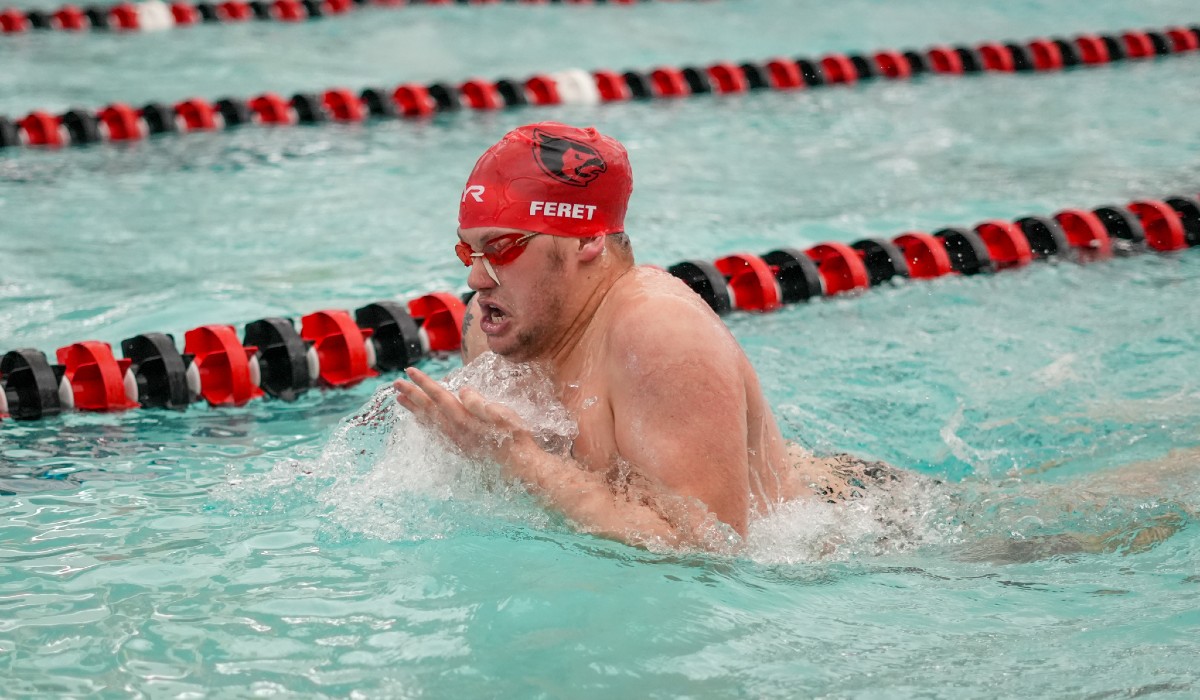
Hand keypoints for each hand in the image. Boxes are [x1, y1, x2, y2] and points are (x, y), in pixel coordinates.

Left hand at [393, 367, 534, 468]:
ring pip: (429, 421)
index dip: (424, 383)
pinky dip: (424, 424)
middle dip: (412, 394)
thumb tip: (462, 391)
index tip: (410, 372)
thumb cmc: (514, 437)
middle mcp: (455, 429)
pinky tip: (420, 421)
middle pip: (428, 409)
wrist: (519, 465)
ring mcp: (456, 440)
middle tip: (396, 383)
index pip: (439, 396)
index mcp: (464, 418)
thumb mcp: (502, 414)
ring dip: (414, 409)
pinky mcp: (460, 447)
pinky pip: (435, 432)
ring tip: (400, 400)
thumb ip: (479, 402)